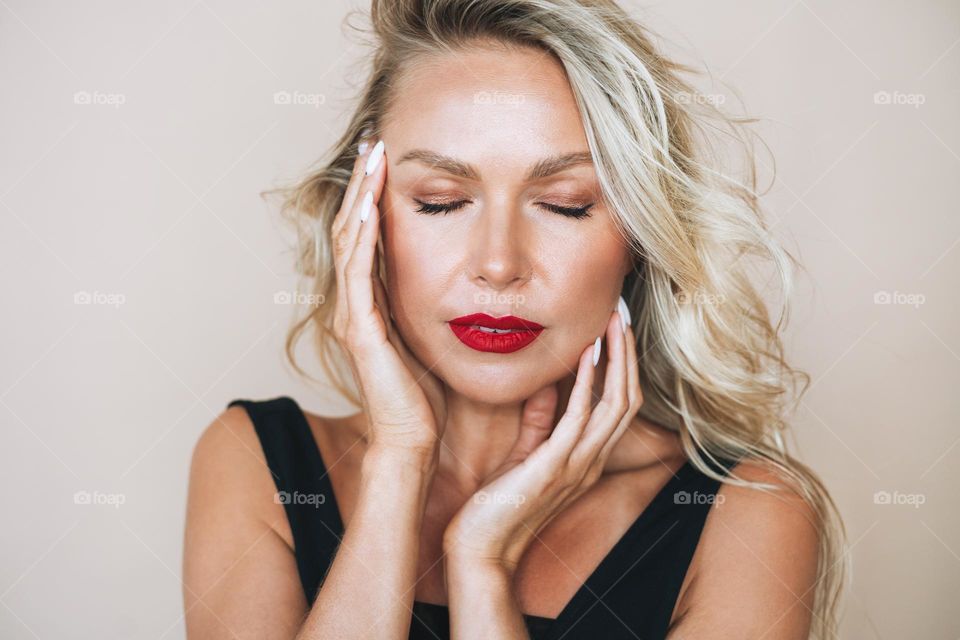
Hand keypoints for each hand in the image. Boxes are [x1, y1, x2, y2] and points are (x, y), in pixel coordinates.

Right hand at [331, 137, 446, 458]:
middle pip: (353, 229)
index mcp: (373, 303)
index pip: (369, 237)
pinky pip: (358, 273)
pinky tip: (372, 206)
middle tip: (374, 142)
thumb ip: (440, 304)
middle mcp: (355, 304)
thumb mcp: (436, 336)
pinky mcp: (360, 330)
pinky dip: (364, 237)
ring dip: (360, 197)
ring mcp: (353, 316)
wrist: (414, 440)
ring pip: (350, 242)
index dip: (374, 197)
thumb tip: (472, 277)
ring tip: (371, 157)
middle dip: (363, 184)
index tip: (388, 159)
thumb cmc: (429, 396)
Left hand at [442, 306, 641, 570]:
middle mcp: (590, 461)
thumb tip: (549, 385)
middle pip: (627, 399)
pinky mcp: (554, 467)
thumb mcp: (526, 456)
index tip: (617, 330)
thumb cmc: (499, 506)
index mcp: (586, 458)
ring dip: (617, 359)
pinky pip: (579, 417)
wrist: (481, 550)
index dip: (624, 367)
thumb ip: (541, 422)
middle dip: (628, 354)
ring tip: (614, 323)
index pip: (619, 406)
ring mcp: (576, 465)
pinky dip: (588, 382)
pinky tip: (587, 353)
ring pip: (615, 404)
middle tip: (623, 314)